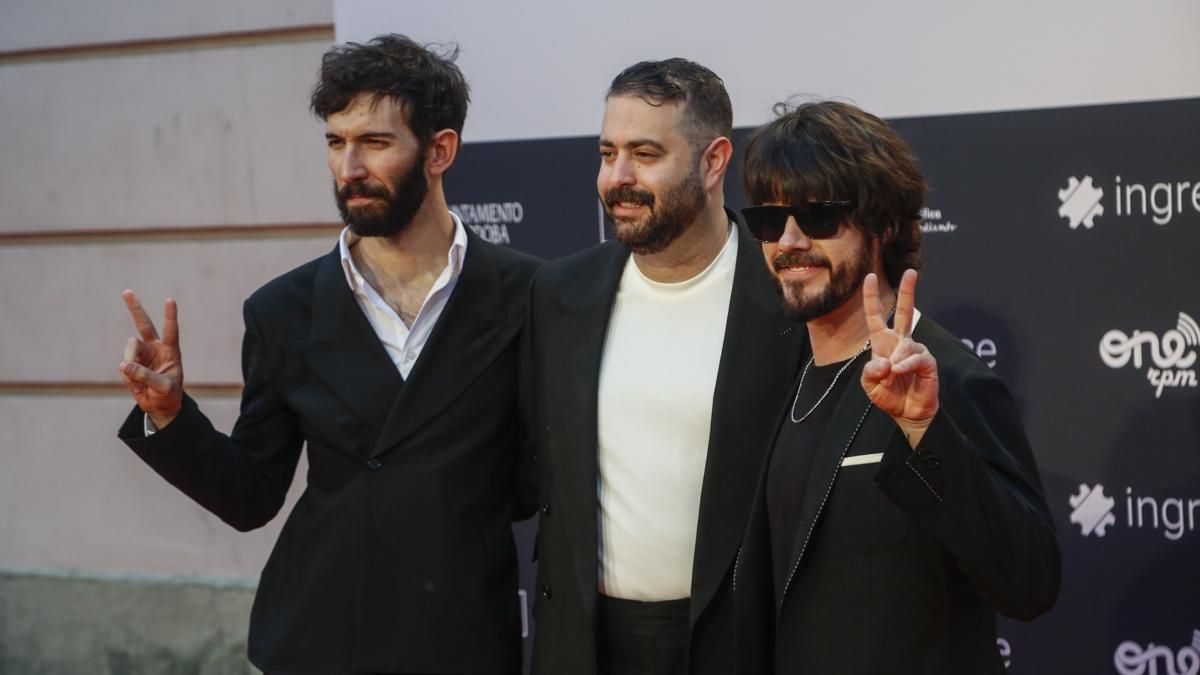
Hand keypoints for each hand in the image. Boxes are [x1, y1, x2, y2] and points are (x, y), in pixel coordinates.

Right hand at [118, 290, 183, 428]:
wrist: (160, 406)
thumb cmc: (168, 394)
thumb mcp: (163, 387)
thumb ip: (145, 376)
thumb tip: (125, 364)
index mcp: (170, 351)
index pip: (171, 330)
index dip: (170, 316)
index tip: (170, 300)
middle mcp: (155, 348)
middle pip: (144, 324)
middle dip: (135, 308)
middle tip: (127, 291)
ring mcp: (141, 354)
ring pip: (129, 348)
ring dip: (131, 360)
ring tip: (138, 378)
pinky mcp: (130, 363)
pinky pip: (124, 365)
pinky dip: (128, 375)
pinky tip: (136, 384)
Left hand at [861, 269, 938, 446]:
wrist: (907, 413)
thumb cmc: (889, 396)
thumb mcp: (870, 385)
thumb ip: (870, 372)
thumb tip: (884, 361)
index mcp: (883, 343)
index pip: (876, 316)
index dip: (871, 297)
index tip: (868, 277)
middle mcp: (900, 342)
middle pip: (905, 312)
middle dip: (908, 291)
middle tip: (911, 272)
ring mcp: (915, 350)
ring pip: (905, 344)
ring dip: (896, 360)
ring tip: (893, 375)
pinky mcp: (927, 362)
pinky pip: (916, 357)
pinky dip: (906, 364)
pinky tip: (900, 371)